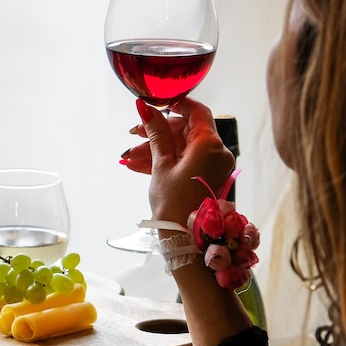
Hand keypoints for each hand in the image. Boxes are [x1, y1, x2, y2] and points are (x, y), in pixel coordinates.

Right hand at [122, 98, 234, 225]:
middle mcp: (217, 152)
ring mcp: (213, 166)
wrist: (186, 241)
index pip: (196, 111)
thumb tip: (145, 107)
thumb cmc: (174, 202)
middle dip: (157, 133)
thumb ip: (156, 132)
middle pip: (185, 131)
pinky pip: (185, 162)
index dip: (175, 104)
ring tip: (128, 158)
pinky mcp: (206, 178)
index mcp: (209, 144)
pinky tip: (138, 166)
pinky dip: (164, 162)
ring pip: (181, 148)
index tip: (155, 105)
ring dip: (155, 150)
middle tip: (133, 136)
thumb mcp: (161, 164)